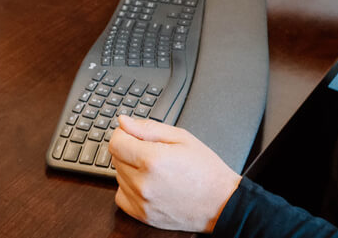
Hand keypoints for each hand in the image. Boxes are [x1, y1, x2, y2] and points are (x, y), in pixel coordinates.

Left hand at [110, 115, 241, 232]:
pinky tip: (147, 184)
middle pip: (116, 158)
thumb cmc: (205, 170)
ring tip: (155, 169)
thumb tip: (124, 122)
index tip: (134, 134)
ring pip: (118, 176)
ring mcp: (142, 202)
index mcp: (152, 160)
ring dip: (130, 169)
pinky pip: (121, 195)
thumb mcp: (182, 138)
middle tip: (152, 152)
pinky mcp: (142, 216)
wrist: (221, 203)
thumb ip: (149, 128)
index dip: (124, 134)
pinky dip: (129, 188)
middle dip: (130, 150)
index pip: (116, 141)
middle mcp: (143, 183)